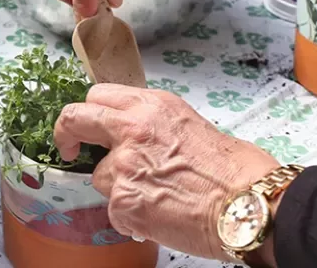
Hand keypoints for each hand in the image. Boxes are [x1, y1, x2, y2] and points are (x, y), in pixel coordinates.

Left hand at [54, 85, 279, 259]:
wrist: (251, 206)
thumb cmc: (237, 173)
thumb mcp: (191, 126)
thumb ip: (155, 127)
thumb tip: (141, 139)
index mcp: (151, 107)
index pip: (98, 97)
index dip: (87, 113)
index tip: (83, 126)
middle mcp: (132, 129)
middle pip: (75, 119)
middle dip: (65, 133)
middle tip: (67, 148)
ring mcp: (123, 165)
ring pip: (98, 176)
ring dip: (118, 188)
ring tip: (157, 198)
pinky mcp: (123, 200)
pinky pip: (115, 211)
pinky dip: (132, 218)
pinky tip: (161, 218)